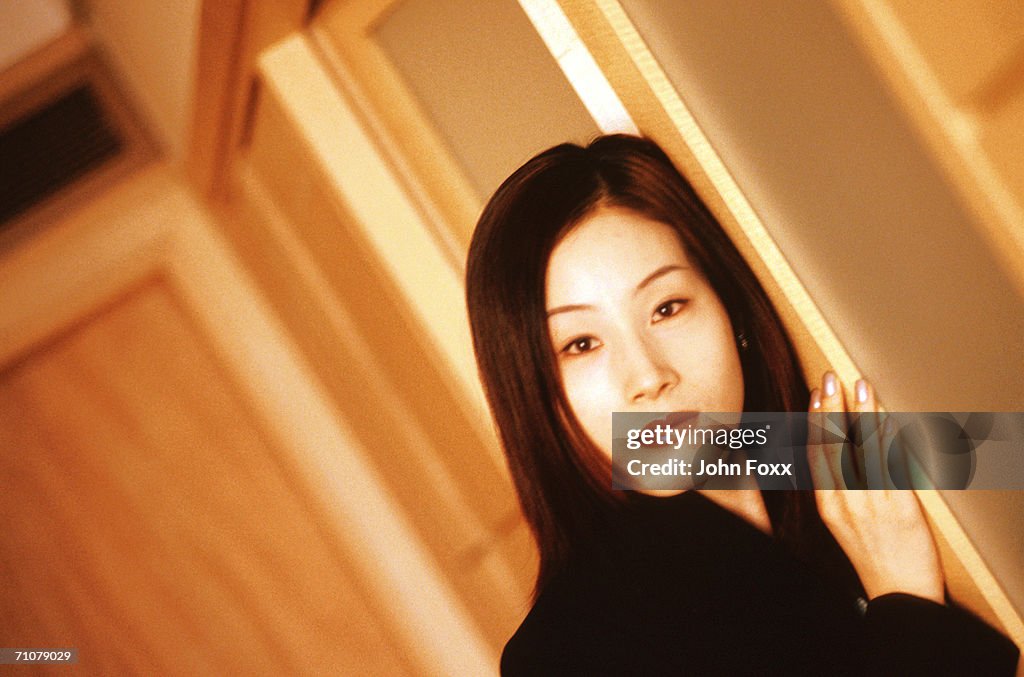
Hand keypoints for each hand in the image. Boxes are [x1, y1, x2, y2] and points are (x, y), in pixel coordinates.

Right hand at [808, 372, 944, 603]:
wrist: (900, 594)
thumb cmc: (872, 556)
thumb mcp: (842, 522)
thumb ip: (837, 488)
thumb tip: (834, 451)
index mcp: (826, 504)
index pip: (815, 453)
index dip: (814, 420)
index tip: (816, 394)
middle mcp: (843, 501)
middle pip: (833, 445)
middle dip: (830, 408)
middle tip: (829, 378)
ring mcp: (871, 503)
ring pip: (862, 450)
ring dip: (860, 413)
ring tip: (858, 386)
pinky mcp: (900, 508)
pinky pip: (891, 466)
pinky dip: (887, 438)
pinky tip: (886, 418)